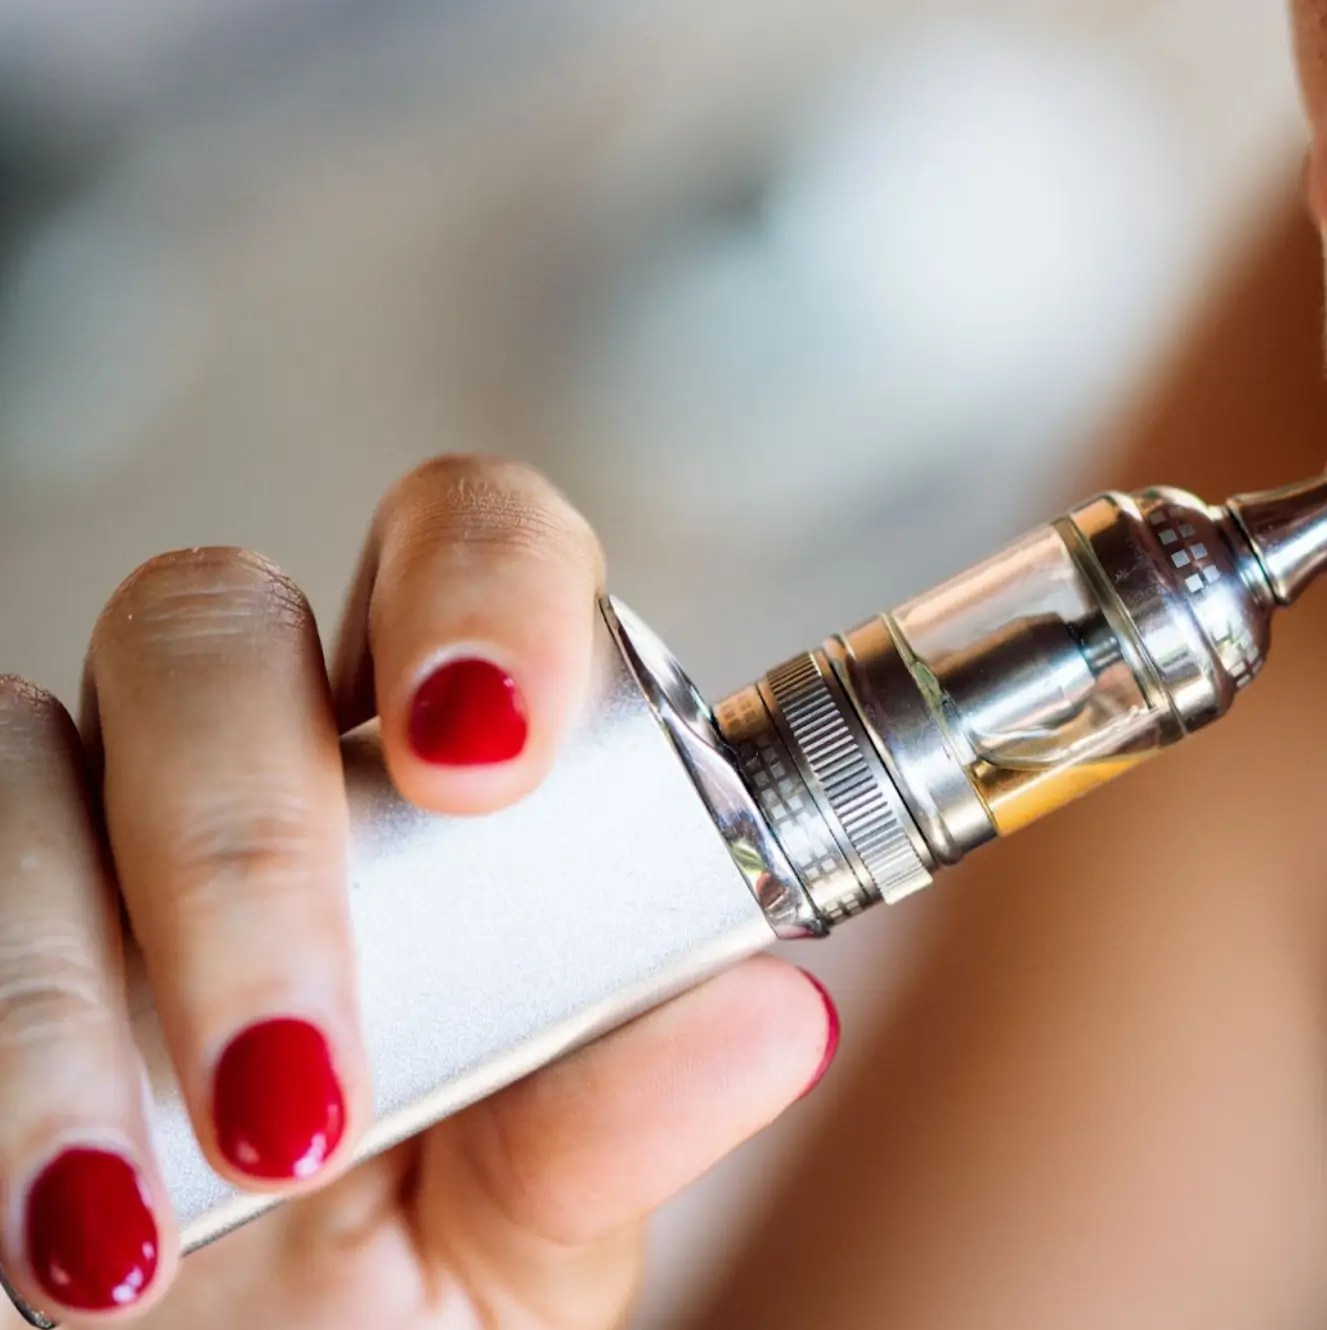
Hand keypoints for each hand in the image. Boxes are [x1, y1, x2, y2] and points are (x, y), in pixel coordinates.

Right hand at [0, 456, 836, 1327]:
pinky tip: (41, 1212)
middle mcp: (263, 759)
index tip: (484, 759)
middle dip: (244, 856)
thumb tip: (778, 1017)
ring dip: (63, 995)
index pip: (473, 545)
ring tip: (130, 1235)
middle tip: (299, 1097)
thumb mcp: (520, 1243)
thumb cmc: (395, 1302)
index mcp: (454, 782)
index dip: (480, 596)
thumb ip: (613, 1129)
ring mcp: (81, 822)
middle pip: (216, 632)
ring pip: (23, 751)